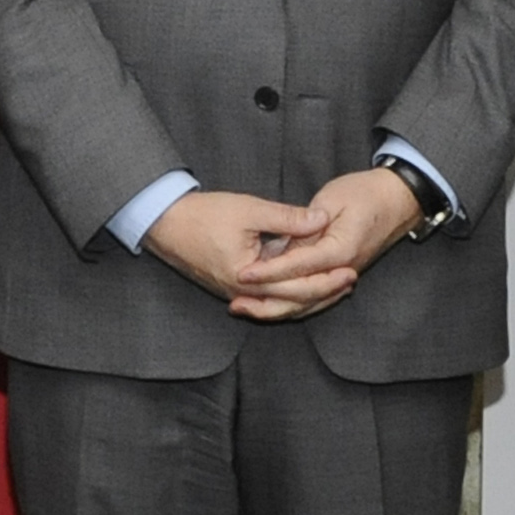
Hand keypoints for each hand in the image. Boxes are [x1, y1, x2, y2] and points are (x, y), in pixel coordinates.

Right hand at [143, 190, 332, 316]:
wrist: (164, 222)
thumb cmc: (203, 214)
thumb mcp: (249, 210)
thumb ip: (287, 218)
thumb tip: (322, 218)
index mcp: (248, 277)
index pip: (296, 285)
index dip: (325, 278)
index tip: (350, 268)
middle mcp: (243, 293)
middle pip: (292, 300)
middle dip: (324, 291)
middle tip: (350, 279)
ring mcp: (235, 293)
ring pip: (280, 303)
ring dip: (308, 296)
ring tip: (334, 285)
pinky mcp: (232, 287)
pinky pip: (267, 298)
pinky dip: (288, 293)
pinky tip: (303, 284)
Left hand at [228, 166, 420, 319]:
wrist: (398, 200)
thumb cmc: (365, 193)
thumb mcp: (331, 199)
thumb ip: (306, 226)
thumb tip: (285, 248)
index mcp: (340, 250)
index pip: (297, 266)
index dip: (267, 271)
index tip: (242, 273)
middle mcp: (344, 270)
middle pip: (301, 295)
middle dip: (266, 299)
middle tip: (235, 301)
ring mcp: (344, 275)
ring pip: (307, 303)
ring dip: (275, 308)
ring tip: (244, 308)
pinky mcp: (341, 275)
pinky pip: (316, 299)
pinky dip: (292, 304)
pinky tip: (270, 303)